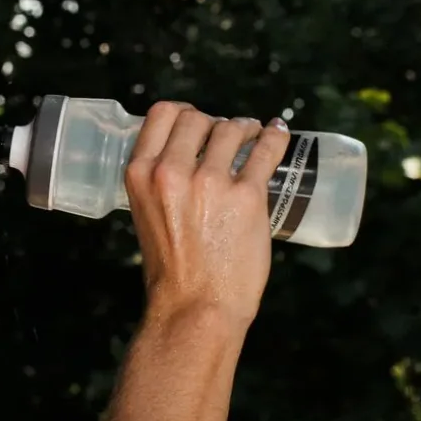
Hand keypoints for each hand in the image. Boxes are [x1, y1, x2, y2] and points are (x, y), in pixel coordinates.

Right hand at [125, 103, 291, 328]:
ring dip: (246, 128)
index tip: (197, 121)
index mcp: (141, 175)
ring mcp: (212, 182)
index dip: (184, 112)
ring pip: (233, 129)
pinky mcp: (247, 197)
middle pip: (199, 117)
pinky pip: (267, 150)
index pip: (163, 114)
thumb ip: (159, 186)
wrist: (194, 308)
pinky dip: (276, 136)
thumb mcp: (146, 217)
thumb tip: (188, 162)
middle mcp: (172, 172)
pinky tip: (278, 133)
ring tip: (254, 136)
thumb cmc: (172, 271)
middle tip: (229, 136)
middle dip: (216, 122)